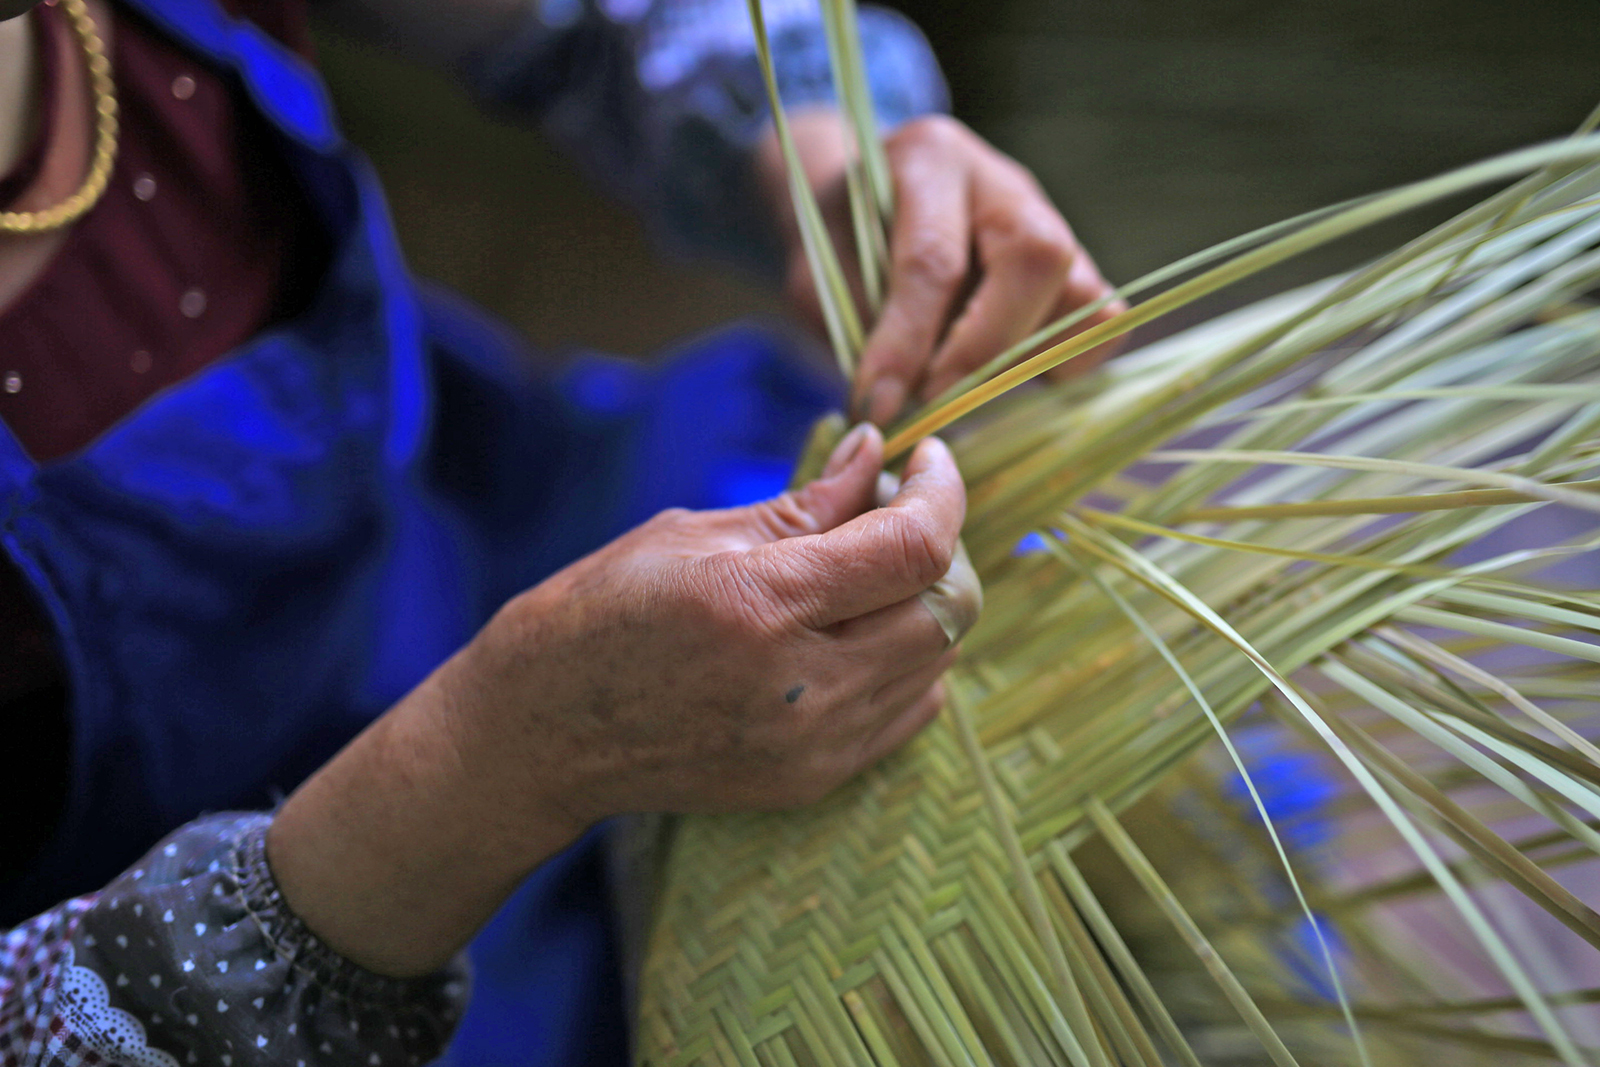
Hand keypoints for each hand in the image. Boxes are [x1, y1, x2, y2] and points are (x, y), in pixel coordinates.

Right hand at [267, 425, 978, 975]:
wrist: (540, 735)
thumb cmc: (597, 614)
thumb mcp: (691, 535)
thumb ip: (804, 503)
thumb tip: (879, 451)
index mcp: (761, 606)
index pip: (915, 549)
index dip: (942, 492)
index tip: (930, 457)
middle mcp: (800, 687)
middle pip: (948, 610)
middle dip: (941, 546)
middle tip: (895, 510)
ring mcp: (812, 746)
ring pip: (939, 662)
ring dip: (925, 603)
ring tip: (868, 570)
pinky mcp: (813, 780)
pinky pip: (911, 711)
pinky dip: (908, 660)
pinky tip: (857, 630)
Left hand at [758, 111, 1127, 424]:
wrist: (868, 211)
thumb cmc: (843, 245)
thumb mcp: (820, 276)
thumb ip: (855, 327)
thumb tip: (892, 404)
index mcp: (929, 161)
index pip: (932, 258)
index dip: (907, 342)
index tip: (880, 403)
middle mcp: (1004, 183)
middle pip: (1036, 257)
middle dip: (984, 348)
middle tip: (936, 401)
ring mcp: (1053, 222)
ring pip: (1084, 294)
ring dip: (1029, 360)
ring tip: (969, 392)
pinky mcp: (1075, 269)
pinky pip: (1099, 324)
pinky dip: (1061, 364)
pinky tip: (1005, 380)